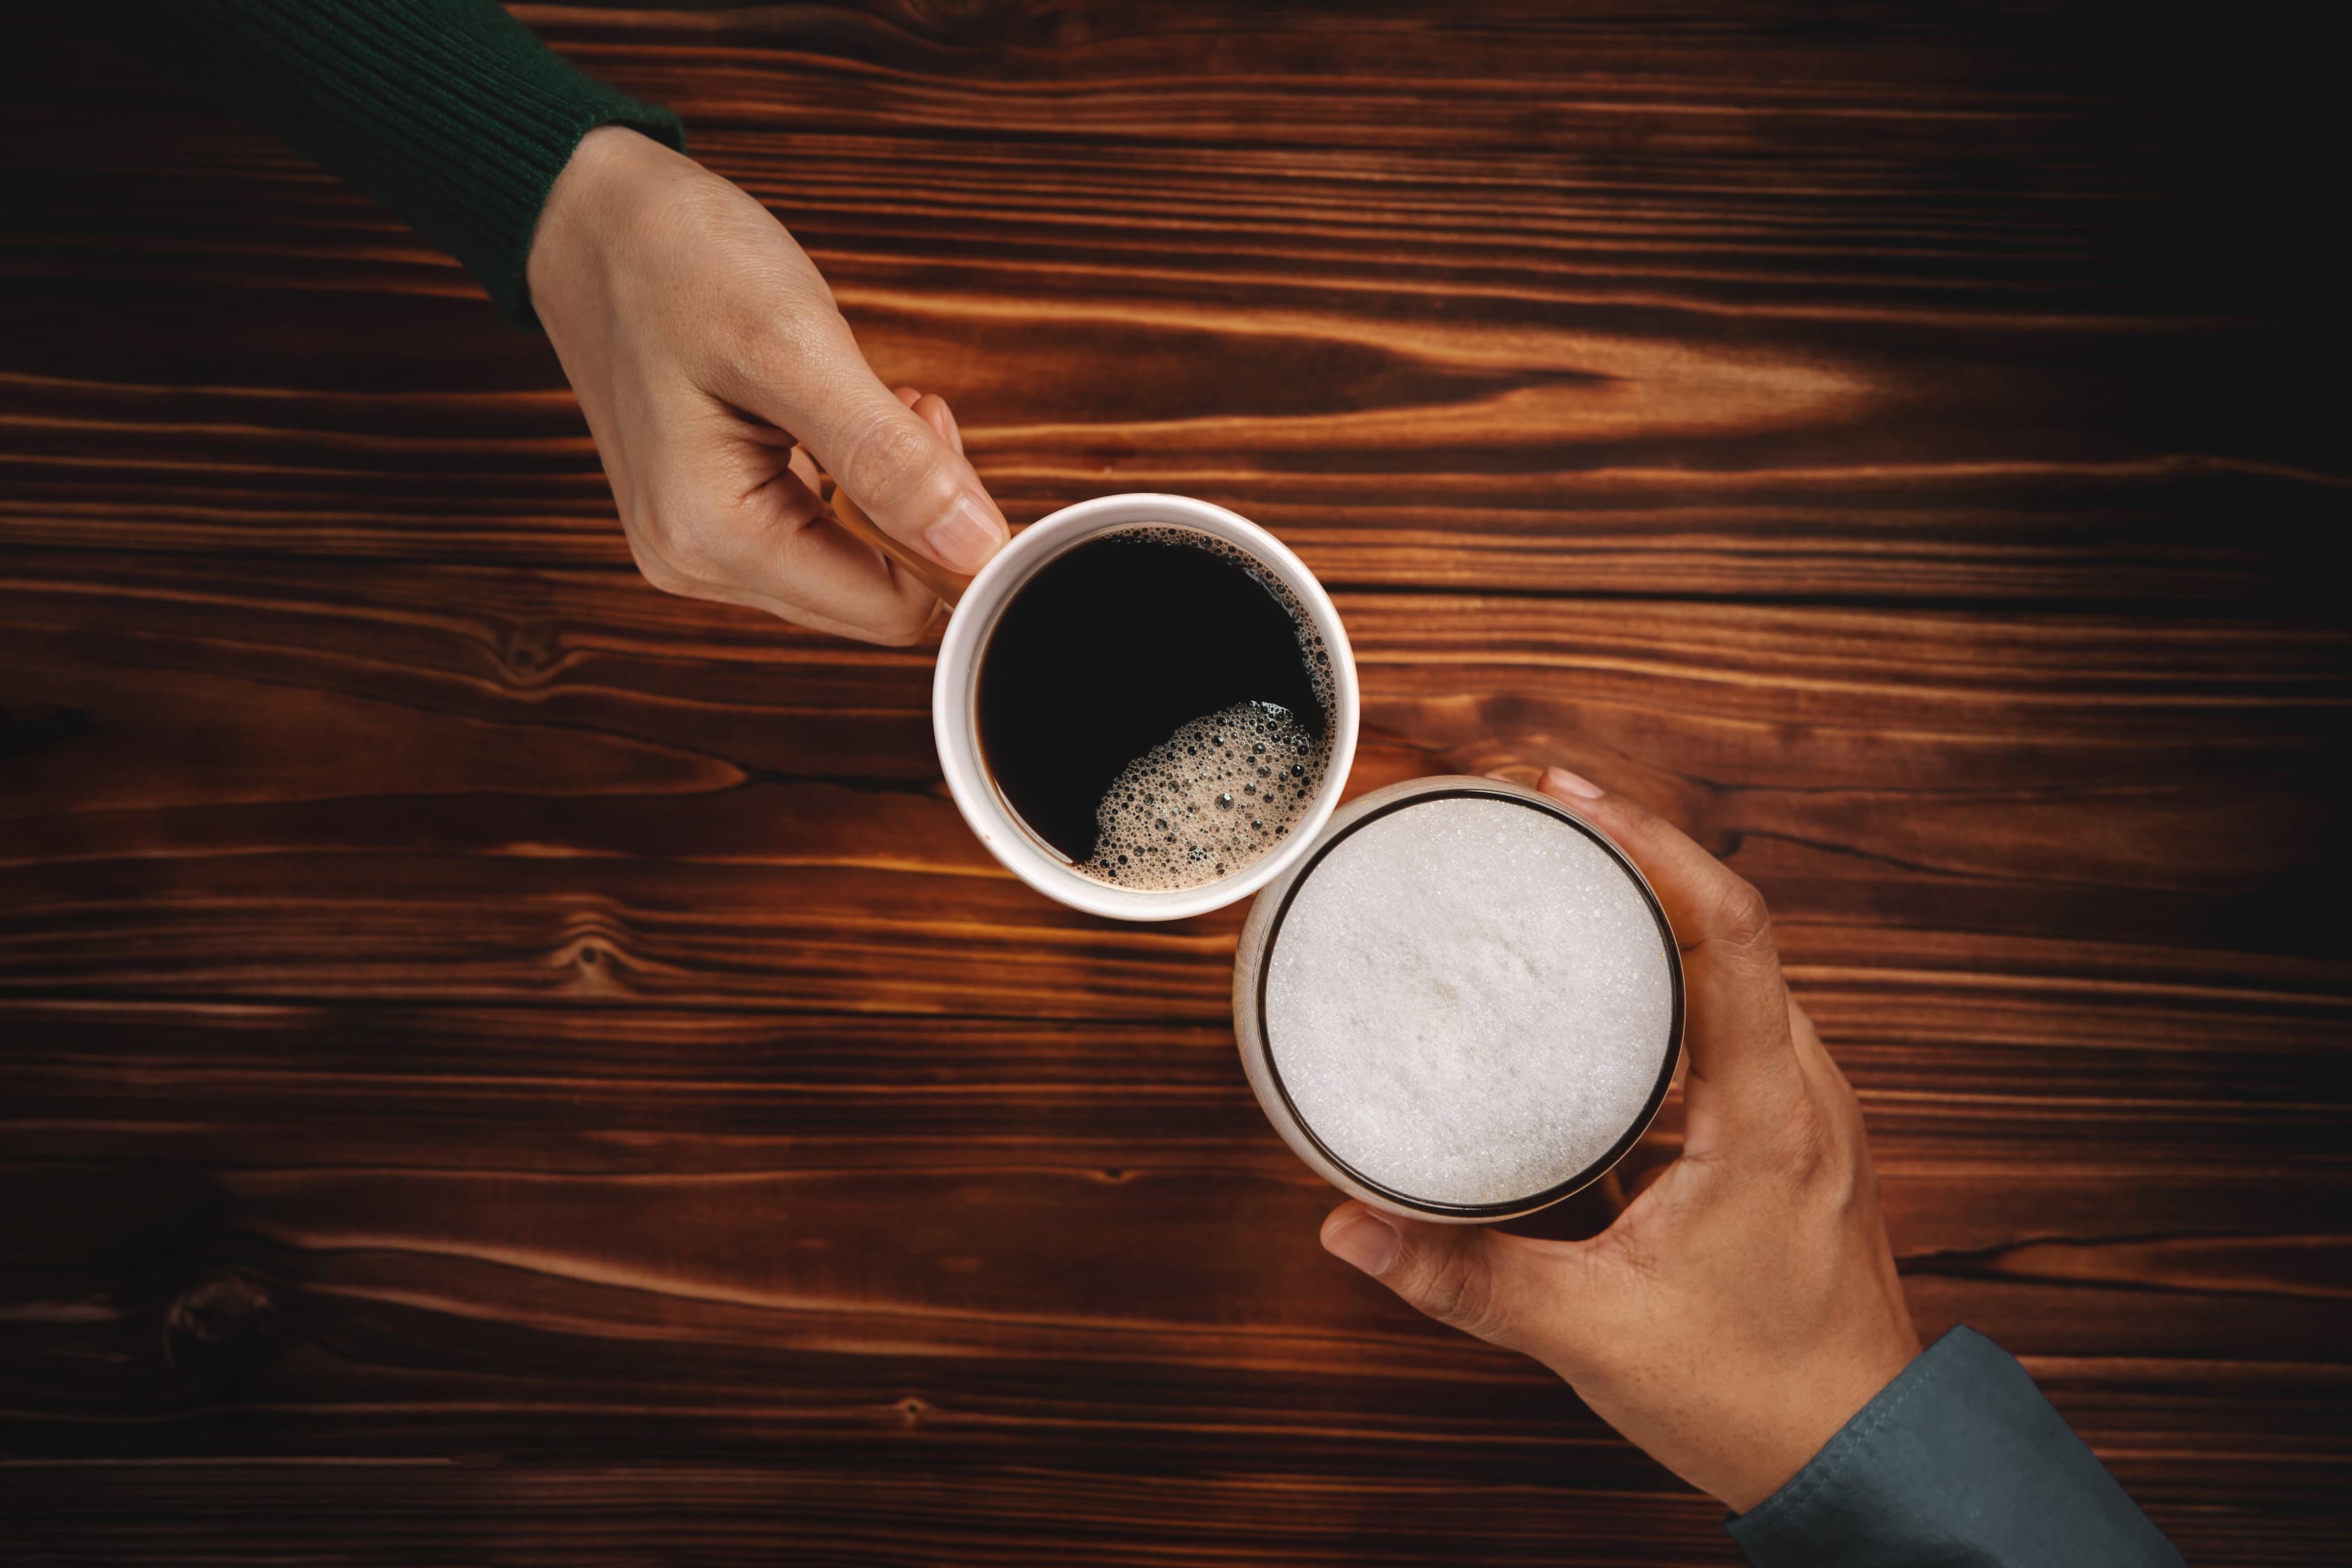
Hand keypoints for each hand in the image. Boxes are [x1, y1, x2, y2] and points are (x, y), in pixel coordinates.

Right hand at [525, 126, 1007, 642]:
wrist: (589, 215)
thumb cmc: (673, 259)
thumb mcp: (793, 348)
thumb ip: (888, 461)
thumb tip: (975, 548)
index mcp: (712, 539)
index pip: (891, 610)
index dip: (947, 538)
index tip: (934, 432)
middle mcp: (697, 563)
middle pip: (874, 597)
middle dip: (915, 511)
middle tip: (902, 407)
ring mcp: (698, 545)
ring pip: (853, 567)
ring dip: (885, 493)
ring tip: (867, 400)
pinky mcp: (709, 517)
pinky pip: (818, 534)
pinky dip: (852, 483)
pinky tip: (837, 416)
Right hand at [1317, 766, 1919, 1511]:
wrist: (1861, 1461)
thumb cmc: (1756, 1398)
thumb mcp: (1594, 1334)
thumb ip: (1467, 1279)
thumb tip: (1352, 1228)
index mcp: (1768, 1117)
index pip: (1731, 930)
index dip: (1655, 845)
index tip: (1574, 798)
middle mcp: (1804, 1096)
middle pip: (1732, 929)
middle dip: (1640, 858)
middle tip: (1544, 821)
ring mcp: (1808, 1116)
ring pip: (1740, 976)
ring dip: (1662, 918)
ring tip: (1569, 883)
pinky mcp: (1794, 1142)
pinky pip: (1738, 1028)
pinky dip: (1675, 986)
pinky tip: (1610, 999)